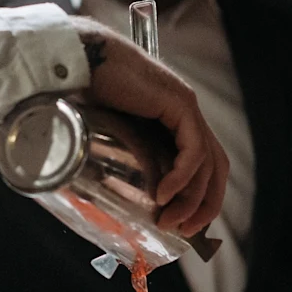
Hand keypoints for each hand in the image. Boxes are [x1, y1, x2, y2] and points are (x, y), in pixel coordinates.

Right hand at [69, 16, 228, 236]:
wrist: (76, 60)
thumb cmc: (82, 94)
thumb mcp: (108, 136)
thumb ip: (119, 159)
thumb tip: (107, 199)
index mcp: (173, 120)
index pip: (204, 163)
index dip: (201, 196)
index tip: (184, 225)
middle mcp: (186, 113)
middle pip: (215, 166)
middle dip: (205, 204)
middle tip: (184, 231)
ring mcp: (185, 106)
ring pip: (206, 163)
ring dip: (192, 198)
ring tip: (168, 221)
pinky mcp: (179, 103)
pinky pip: (193, 150)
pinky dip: (183, 177)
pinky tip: (163, 195)